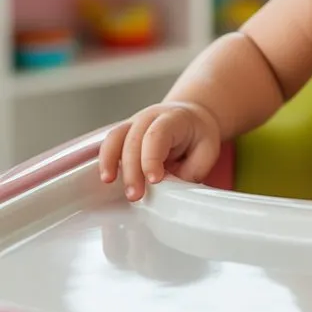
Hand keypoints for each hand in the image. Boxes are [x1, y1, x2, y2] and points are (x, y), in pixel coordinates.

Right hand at [98, 101, 221, 200]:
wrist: (193, 118)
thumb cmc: (199, 136)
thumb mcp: (206, 152)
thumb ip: (188, 171)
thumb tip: (168, 192)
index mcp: (175, 118)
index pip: (158, 135)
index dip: (152, 158)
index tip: (154, 180)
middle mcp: (151, 117)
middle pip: (134, 139)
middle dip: (132, 169)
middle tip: (135, 195)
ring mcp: (135, 122)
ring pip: (116, 137)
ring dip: (111, 161)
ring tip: (110, 182)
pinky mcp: (125, 133)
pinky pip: (110, 142)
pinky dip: (105, 158)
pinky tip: (106, 176)